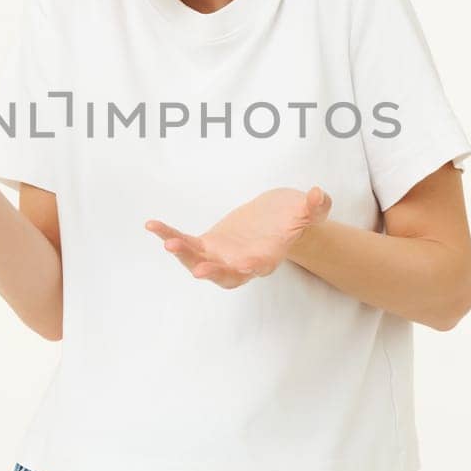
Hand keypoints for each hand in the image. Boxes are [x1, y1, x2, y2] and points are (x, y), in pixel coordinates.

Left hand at [145, 185, 332, 289]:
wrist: (280, 218)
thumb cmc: (297, 216)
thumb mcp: (310, 209)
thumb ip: (315, 207)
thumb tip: (319, 195)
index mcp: (270, 256)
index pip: (261, 265)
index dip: (253, 266)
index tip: (245, 264)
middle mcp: (244, 263)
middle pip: (227, 275)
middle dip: (212, 273)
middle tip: (198, 271)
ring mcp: (223, 256)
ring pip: (200, 262)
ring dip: (183, 254)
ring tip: (167, 240)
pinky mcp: (208, 245)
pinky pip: (186, 243)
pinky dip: (169, 235)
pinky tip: (152, 225)